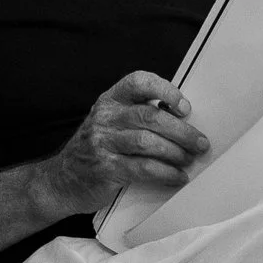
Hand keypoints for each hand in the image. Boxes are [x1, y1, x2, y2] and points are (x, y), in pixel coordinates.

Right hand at [42, 72, 210, 208]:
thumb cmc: (98, 149)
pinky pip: (143, 168)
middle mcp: (104, 118)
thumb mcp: (111, 123)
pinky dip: (166, 173)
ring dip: (176, 153)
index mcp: (110, 100)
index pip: (138, 82)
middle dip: (182, 131)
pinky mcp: (105, 169)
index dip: (165, 90)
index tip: (184, 107)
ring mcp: (102, 143)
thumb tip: (184, 119)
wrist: (62, 180)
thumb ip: (138, 115)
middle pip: (150, 117)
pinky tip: (177, 177)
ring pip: (148, 143)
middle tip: (201, 143)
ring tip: (190, 160)